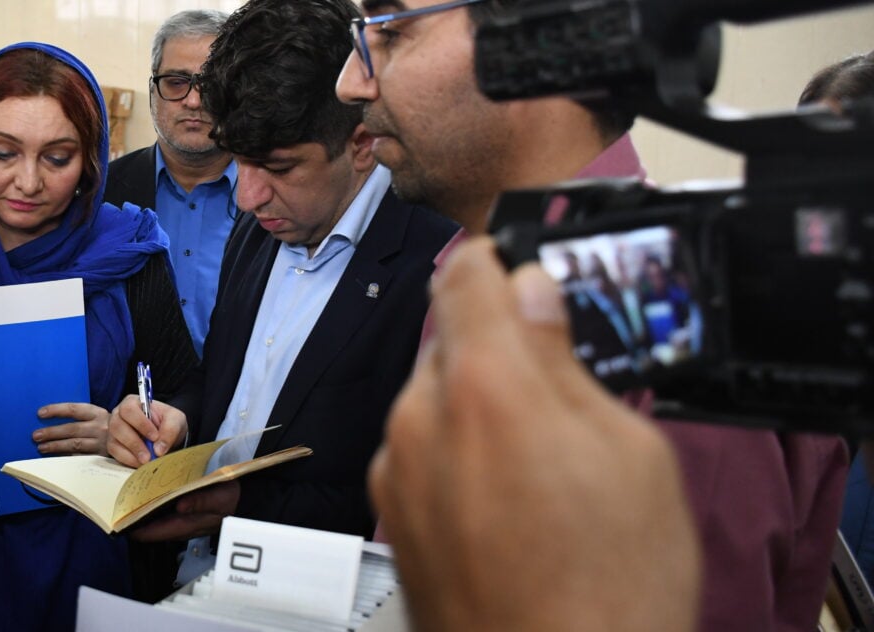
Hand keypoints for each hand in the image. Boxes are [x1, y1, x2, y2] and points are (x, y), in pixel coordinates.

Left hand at [33, 403, 110, 455]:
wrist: (134, 440)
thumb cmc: (108, 427)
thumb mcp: (99, 417)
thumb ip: (82, 417)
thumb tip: (51, 418)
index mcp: (97, 413)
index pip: (74, 409)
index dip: (56, 410)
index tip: (40, 413)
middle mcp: (100, 427)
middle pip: (72, 429)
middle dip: (52, 432)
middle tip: (36, 435)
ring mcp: (101, 443)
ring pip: (74, 444)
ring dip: (56, 446)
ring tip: (41, 447)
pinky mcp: (101, 457)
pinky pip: (80, 457)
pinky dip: (66, 457)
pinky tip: (55, 458)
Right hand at [106, 394, 187, 466]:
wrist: (164, 436)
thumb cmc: (167, 423)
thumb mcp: (176, 420)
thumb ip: (170, 429)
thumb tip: (158, 449)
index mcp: (132, 403)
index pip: (129, 410)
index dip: (141, 424)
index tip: (155, 437)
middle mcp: (119, 415)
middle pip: (117, 426)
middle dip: (134, 443)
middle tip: (149, 455)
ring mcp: (114, 431)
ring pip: (114, 441)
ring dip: (131, 454)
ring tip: (146, 461)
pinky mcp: (113, 445)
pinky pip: (115, 454)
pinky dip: (128, 460)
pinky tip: (140, 463)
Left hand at [128, 481, 237, 541]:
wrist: (248, 495)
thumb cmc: (234, 496)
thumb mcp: (220, 496)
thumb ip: (201, 501)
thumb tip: (181, 505)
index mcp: (192, 524)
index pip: (161, 532)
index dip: (142, 531)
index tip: (123, 526)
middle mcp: (187, 525)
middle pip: (157, 528)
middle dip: (140, 521)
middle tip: (120, 513)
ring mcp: (188, 520)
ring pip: (162, 521)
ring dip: (147, 514)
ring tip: (130, 504)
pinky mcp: (190, 513)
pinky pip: (168, 513)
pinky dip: (157, 506)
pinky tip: (150, 497)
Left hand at [374, 238, 698, 631]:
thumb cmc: (603, 600)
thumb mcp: (632, 458)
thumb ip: (571, 362)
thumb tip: (539, 298)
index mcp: (485, 387)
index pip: (465, 271)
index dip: (502, 260)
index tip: (528, 271)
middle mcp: (420, 421)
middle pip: (449, 337)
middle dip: (501, 346)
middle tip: (561, 381)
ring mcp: (395, 472)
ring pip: (434, 396)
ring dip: (479, 403)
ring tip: (544, 462)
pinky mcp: (389, 514)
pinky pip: (421, 449)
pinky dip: (458, 453)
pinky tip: (511, 499)